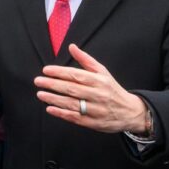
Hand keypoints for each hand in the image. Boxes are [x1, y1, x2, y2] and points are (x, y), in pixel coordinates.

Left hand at [34, 44, 149, 133]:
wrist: (130, 111)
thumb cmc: (112, 89)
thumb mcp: (103, 72)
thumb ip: (86, 60)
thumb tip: (71, 46)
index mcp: (99, 81)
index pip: (76, 75)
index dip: (60, 72)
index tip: (46, 70)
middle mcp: (97, 94)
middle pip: (71, 89)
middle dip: (53, 84)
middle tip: (38, 81)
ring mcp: (95, 110)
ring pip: (71, 104)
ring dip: (54, 99)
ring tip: (40, 94)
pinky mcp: (93, 123)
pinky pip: (75, 117)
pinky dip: (61, 113)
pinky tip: (50, 109)